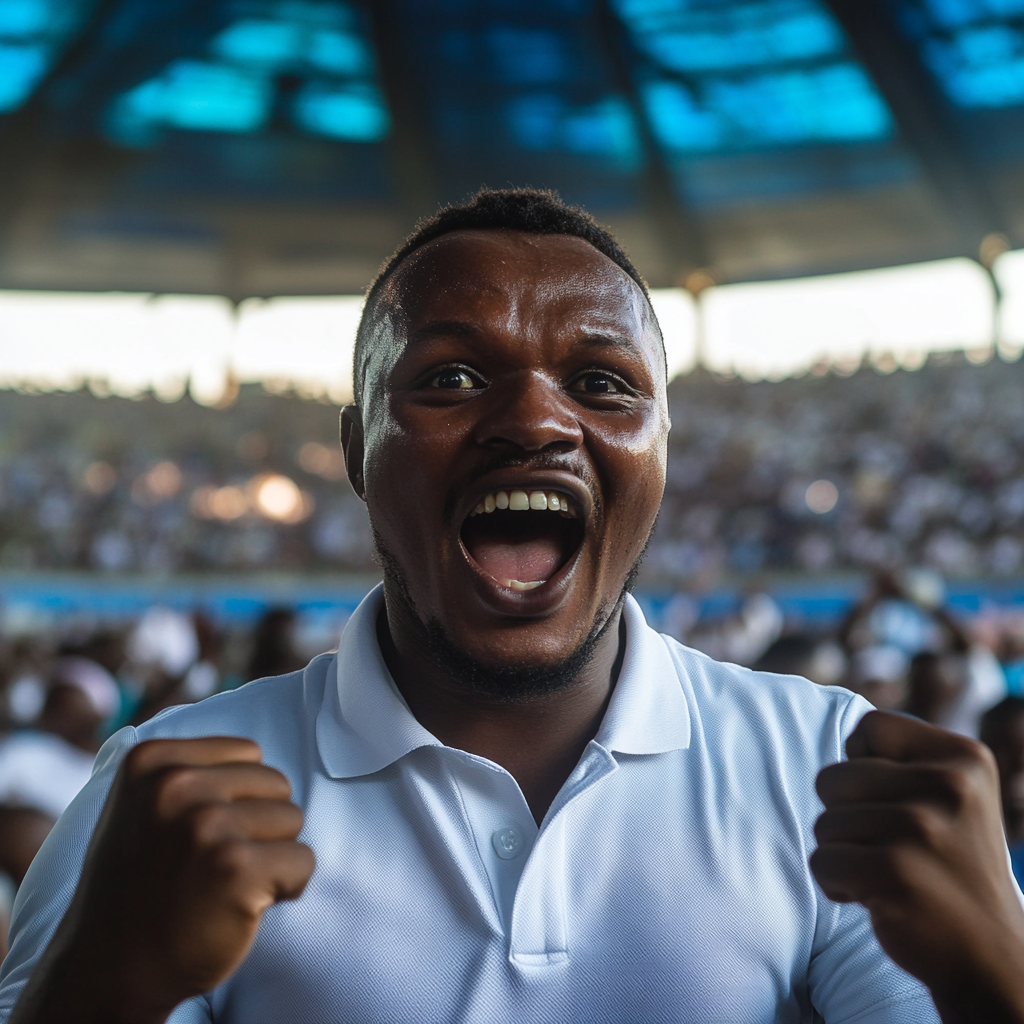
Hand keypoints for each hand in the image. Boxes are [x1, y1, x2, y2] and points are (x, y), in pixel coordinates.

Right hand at [12, 737, 314, 1023]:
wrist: (111, 970)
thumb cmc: (141, 885)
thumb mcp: (143, 806)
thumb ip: (190, 770)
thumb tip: (257, 749)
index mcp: (152, 760)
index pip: (249, 753)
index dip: (238, 799)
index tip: (198, 837)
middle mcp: (176, 786)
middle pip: (276, 784)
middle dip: (258, 826)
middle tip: (212, 866)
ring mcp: (206, 825)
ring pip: (293, 819)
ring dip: (271, 856)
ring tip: (223, 884)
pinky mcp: (236, 868)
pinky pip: (304, 861)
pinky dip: (286, 887)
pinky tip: (242, 907)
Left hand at [811, 711, 1023, 1021]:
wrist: (992, 956)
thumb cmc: (950, 866)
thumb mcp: (951, 795)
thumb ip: (903, 760)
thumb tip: (845, 732)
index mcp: (964, 756)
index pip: (868, 727)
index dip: (863, 764)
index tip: (895, 802)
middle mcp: (948, 785)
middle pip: (833, 777)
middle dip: (847, 817)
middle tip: (893, 849)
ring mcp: (922, 829)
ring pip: (823, 822)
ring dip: (844, 854)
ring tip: (891, 873)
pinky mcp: (895, 872)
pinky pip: (821, 861)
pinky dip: (836, 884)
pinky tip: (877, 898)